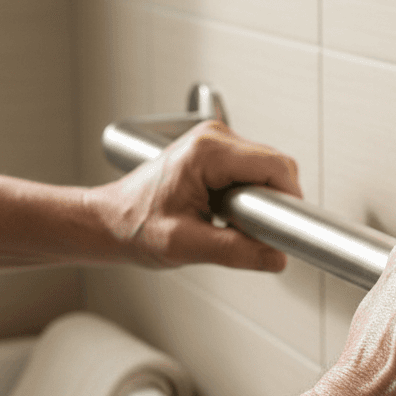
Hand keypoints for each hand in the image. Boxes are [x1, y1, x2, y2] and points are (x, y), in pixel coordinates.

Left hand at [91, 121, 300, 270]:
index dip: (287, 201)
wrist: (108, 222)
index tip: (283, 229)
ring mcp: (216, 142)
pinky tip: (228, 214)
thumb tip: (275, 257)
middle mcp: (214, 137)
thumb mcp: (186, 245)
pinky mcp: (217, 154)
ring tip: (231, 223)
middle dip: (274, 204)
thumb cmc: (133, 225)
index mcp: (207, 151)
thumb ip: (235, 252)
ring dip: (262, 202)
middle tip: (249, 232)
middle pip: (276, 167)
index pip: (274, 166)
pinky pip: (254, 173)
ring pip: (268, 171)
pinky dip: (252, 198)